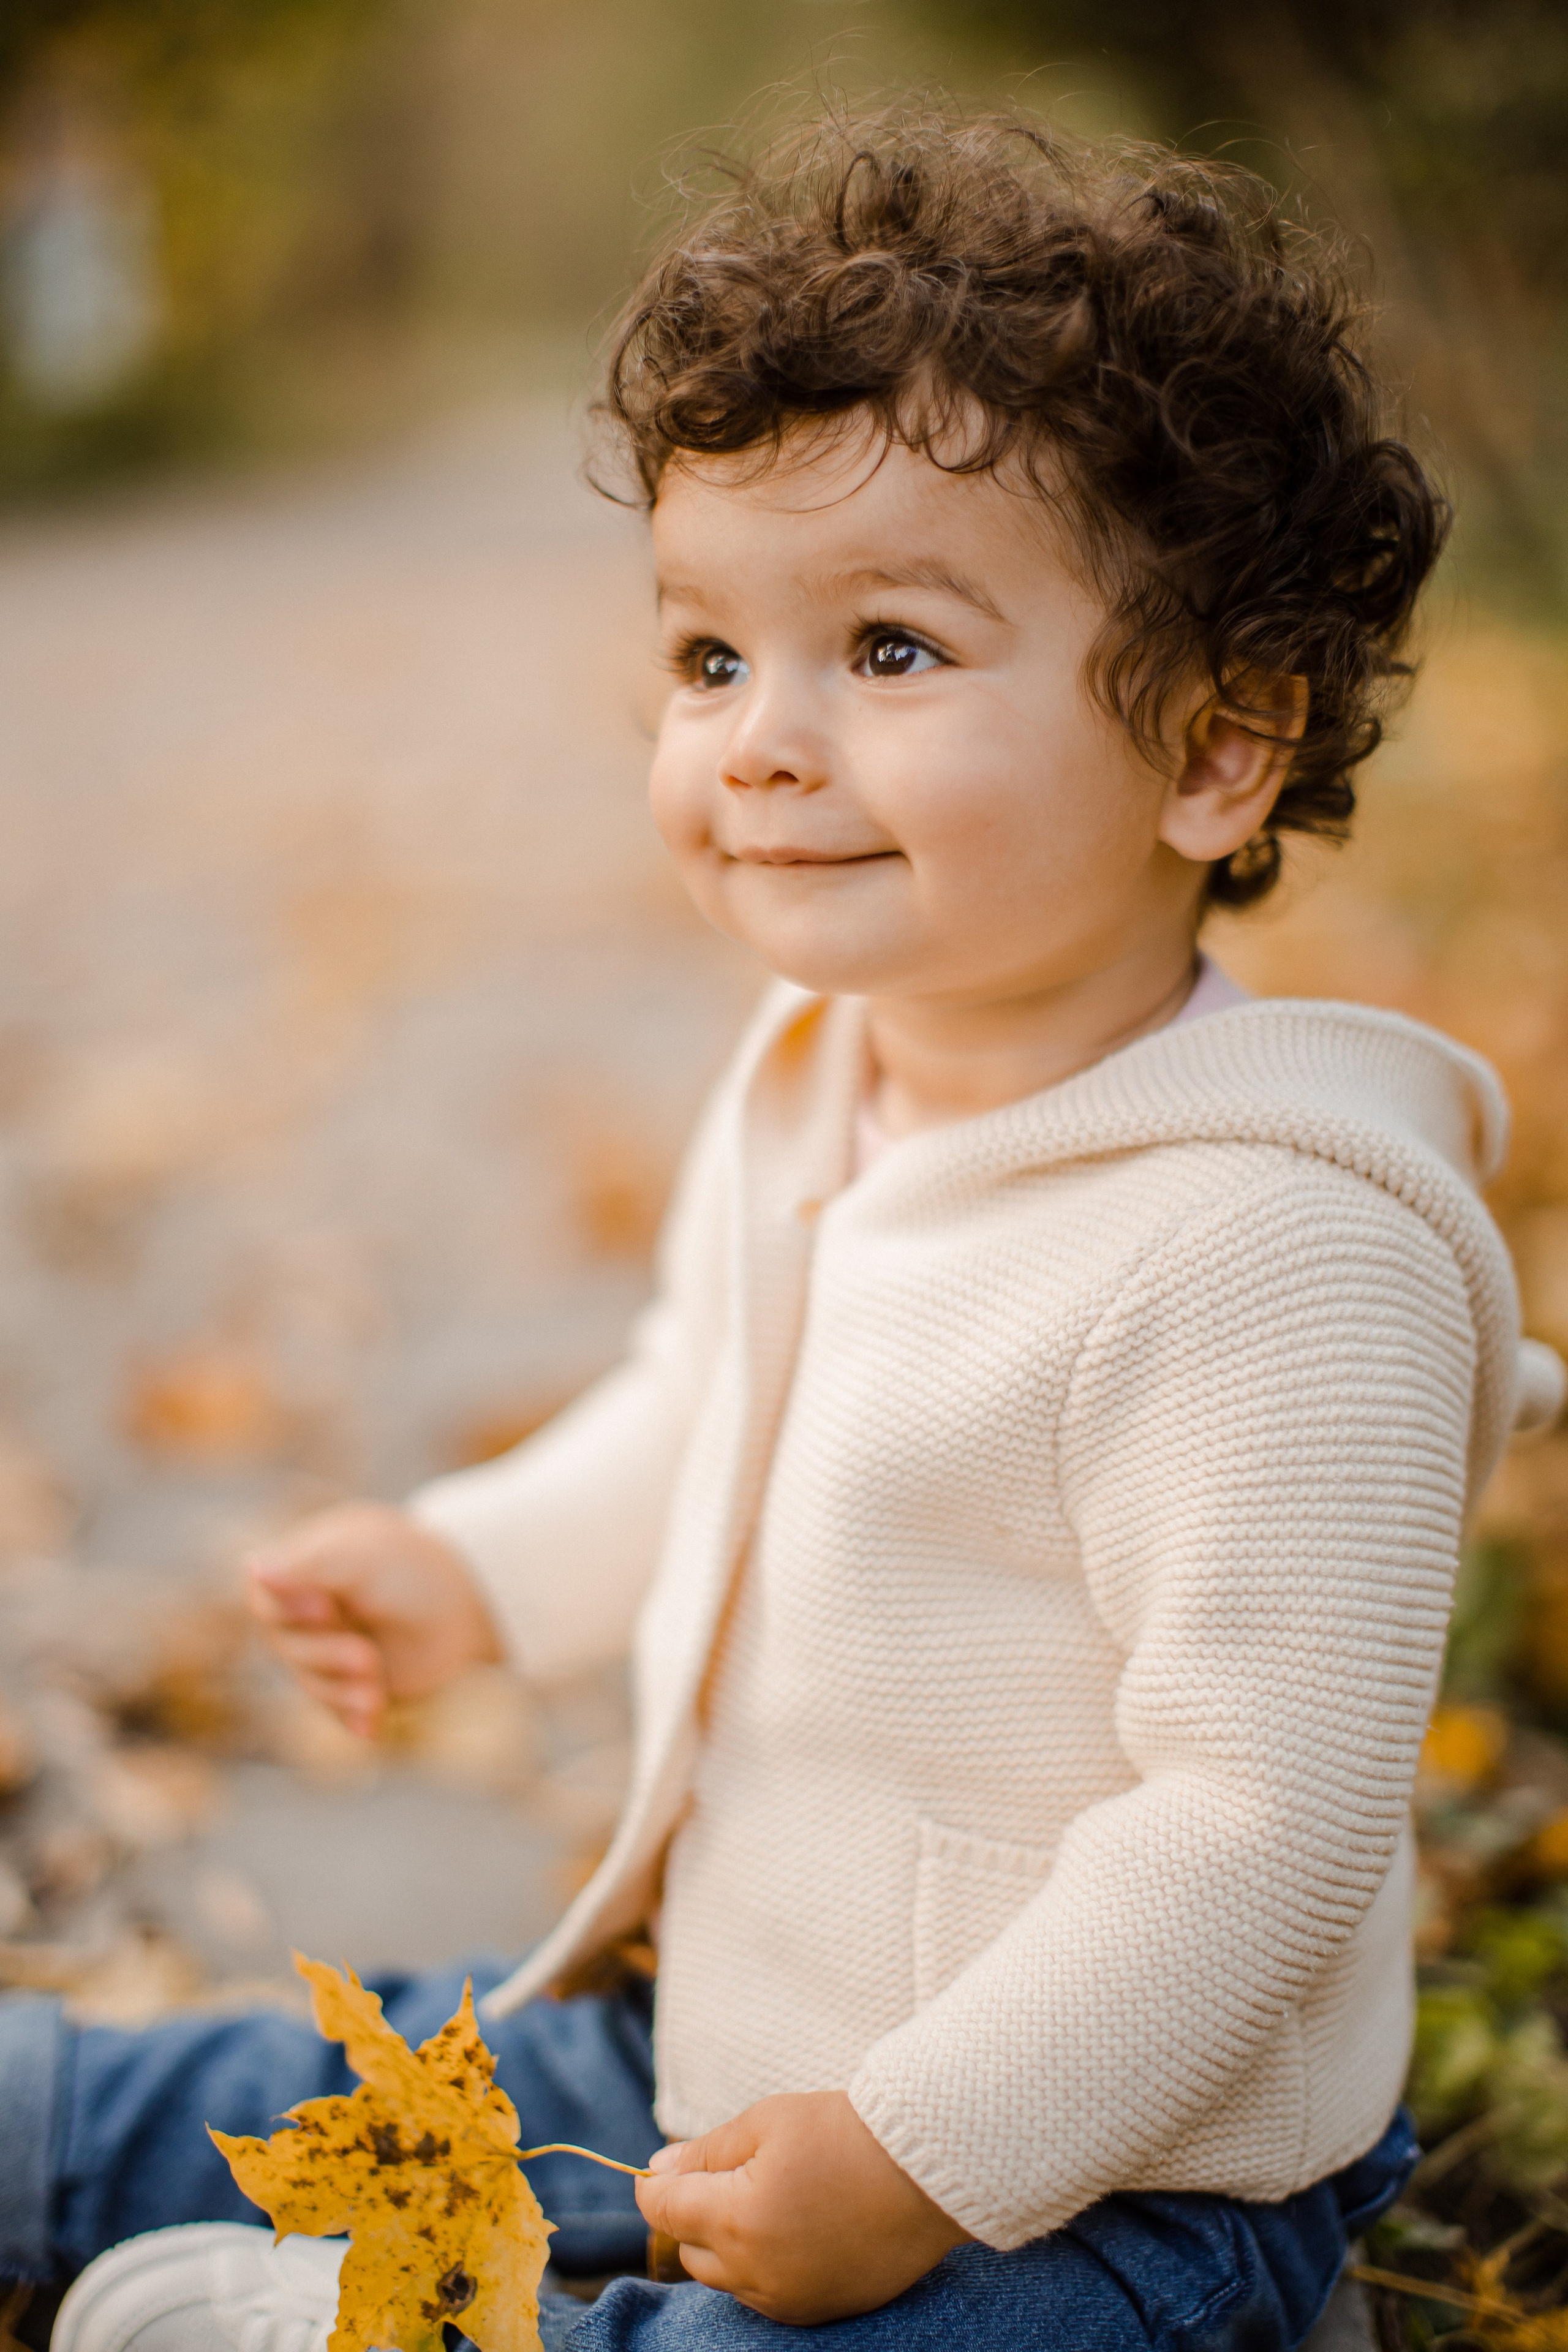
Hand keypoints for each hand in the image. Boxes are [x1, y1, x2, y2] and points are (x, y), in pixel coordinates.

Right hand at [244, 1503, 501, 1739]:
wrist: (474, 1607)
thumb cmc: (413, 1568)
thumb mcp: (362, 1555)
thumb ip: (308, 1563)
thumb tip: (252, 1567)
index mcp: (303, 1568)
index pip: (265, 1597)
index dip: (288, 1609)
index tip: (325, 1610)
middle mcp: (307, 1612)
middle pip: (285, 1646)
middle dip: (325, 1656)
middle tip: (367, 1658)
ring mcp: (329, 1650)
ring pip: (310, 1682)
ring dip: (343, 1690)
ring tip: (376, 1691)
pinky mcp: (353, 1685)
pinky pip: (337, 1709)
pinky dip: (354, 1717)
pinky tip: (371, 1726)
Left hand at [634, 2089, 969, 2323]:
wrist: (926, 2169)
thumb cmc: (844, 2134)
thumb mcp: (767, 2122)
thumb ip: (706, 2152)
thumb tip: (657, 2170)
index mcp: (735, 2221)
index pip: (664, 2211)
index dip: (657, 2185)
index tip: (668, 2166)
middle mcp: (755, 2273)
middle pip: (690, 2251)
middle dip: (693, 2214)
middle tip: (727, 2175)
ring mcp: (787, 2300)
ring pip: (725, 2279)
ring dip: (726, 2244)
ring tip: (765, 2199)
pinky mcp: (817, 2312)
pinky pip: (764, 2297)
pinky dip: (761, 2267)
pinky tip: (790, 2230)